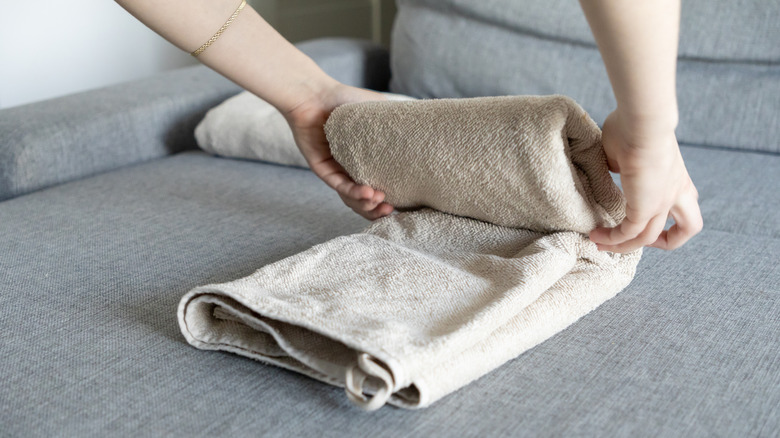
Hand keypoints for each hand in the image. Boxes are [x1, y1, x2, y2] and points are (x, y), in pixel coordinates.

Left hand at [283, 83, 393, 219]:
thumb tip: (429, 126)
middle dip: (376, 209)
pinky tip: (368, 193)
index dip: (389, 199)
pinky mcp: (321, 168)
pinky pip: (338, 185)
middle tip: (390, 210)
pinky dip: (354, 191)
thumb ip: (401, 123)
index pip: (377, 188)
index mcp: (363, 163)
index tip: (404, 203)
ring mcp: (334, 171)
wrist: (316, 93)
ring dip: (366, 204)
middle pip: (363, 200)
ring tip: (381, 202)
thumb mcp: (381, 112)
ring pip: (350, 198)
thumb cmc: (347, 100)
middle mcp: (349, 170)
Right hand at [589, 110, 702, 252]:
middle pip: (690, 227)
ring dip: (623, 246)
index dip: (668, 215)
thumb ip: (621, 163)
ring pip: (649, 238)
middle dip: (668, 240)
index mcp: (676, 176)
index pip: (684, 203)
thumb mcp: (625, 149)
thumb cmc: (632, 125)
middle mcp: (675, 192)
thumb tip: (612, 167)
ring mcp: (662, 201)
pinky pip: (628, 233)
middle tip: (640, 240)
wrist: (643, 121)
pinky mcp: (645, 207)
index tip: (640, 213)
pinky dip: (612, 239)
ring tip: (600, 243)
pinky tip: (596, 236)